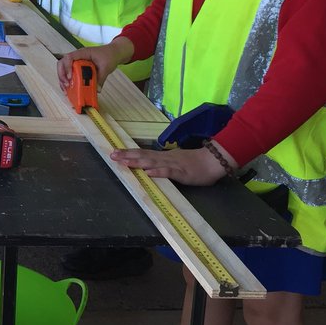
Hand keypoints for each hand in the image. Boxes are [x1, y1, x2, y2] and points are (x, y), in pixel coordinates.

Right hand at [56, 38, 133, 91]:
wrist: (113, 52)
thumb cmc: (109, 55)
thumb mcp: (106, 67)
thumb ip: (101, 78)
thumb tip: (97, 90)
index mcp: (82, 53)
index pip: (69, 57)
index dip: (67, 67)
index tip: (70, 78)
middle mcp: (77, 57)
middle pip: (62, 63)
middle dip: (62, 75)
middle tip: (67, 85)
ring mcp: (77, 62)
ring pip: (63, 69)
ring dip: (63, 79)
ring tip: (66, 90)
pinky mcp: (78, 68)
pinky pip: (69, 73)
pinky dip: (68, 81)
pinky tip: (69, 89)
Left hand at [110, 144, 227, 185]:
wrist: (213, 161)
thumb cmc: (195, 163)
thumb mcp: (175, 162)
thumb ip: (163, 164)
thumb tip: (148, 166)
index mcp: (163, 156)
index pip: (142, 153)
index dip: (128, 153)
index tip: (114, 152)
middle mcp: (165, 158)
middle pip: (143, 156)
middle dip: (127, 156)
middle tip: (112, 155)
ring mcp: (173, 164)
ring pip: (153, 162)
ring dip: (137, 162)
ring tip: (124, 162)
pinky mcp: (182, 172)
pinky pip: (168, 172)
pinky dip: (158, 172)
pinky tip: (148, 172)